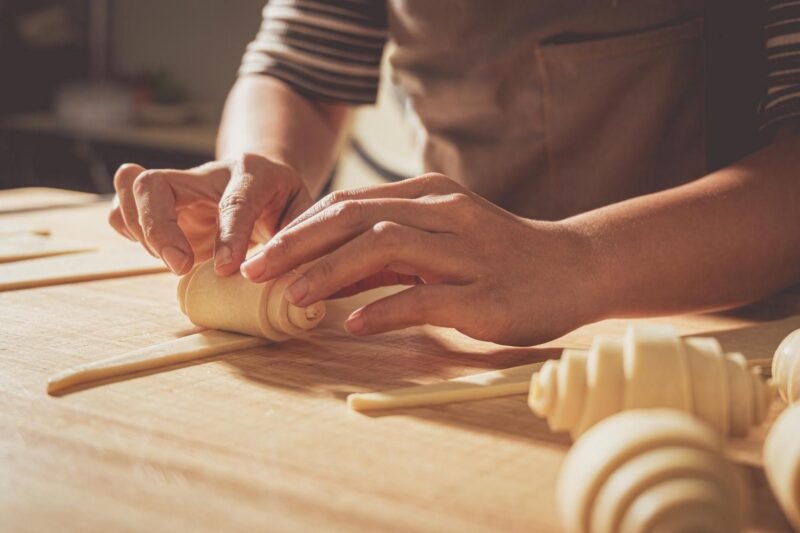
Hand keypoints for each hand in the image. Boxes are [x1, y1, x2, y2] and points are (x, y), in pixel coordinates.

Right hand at [108, 153, 311, 275]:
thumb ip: (293, 237)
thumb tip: (277, 270)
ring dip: (140, 230)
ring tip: (174, 260)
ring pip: (131, 191)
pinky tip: (160, 252)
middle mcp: (206, 175)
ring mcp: (178, 188)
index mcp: (253, 173)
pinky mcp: (160, 206)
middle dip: (158, 228)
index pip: (233, 201)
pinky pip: (125, 209)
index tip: (226, 268)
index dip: (228, 235)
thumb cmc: (284, 201)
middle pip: (156, 184)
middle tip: (181, 267)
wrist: (264, 177)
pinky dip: (131, 232)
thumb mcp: (302, 212)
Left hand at [240, 173, 601, 345]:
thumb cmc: (501, 256)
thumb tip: (327, 271)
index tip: (260, 252)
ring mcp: (465, 251)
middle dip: (299, 242)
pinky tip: (355, 324)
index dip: (300, 227)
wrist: (575, 266)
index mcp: (429, 195)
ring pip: (385, 247)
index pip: (350, 203)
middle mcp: (444, 213)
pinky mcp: (482, 293)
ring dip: (331, 271)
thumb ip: (389, 251)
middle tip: (254, 269)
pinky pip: (425, 297)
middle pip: (356, 217)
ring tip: (292, 296)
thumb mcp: (442, 240)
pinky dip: (385, 309)